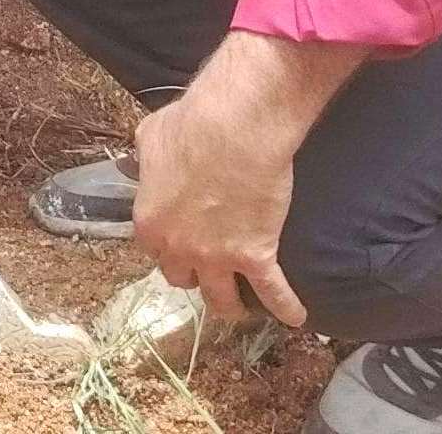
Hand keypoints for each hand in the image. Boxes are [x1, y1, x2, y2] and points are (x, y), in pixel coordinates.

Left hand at [131, 88, 310, 326]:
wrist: (236, 128)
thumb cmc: (191, 125)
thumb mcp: (151, 137)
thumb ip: (146, 158)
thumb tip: (148, 158)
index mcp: (150, 222)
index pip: (153, 250)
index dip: (168, 246)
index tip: (179, 241)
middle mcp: (179, 249)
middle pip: (182, 278)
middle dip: (193, 274)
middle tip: (207, 269)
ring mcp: (218, 257)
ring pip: (221, 299)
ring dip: (229, 304)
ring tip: (240, 306)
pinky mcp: (256, 256)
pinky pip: (273, 292)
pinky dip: (286, 307)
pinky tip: (295, 318)